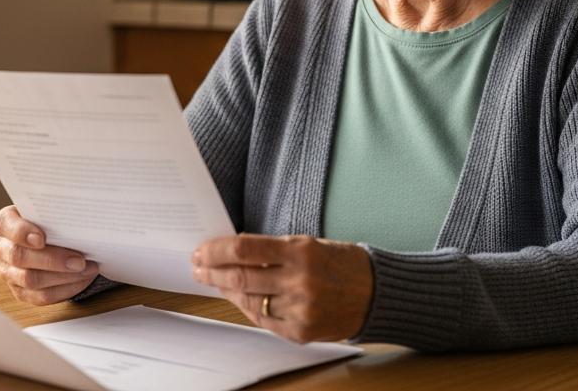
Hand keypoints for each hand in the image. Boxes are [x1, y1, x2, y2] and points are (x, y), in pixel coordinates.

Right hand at [0, 205, 99, 305]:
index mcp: (4, 223)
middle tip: (79, 260)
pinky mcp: (20, 291)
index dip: (22, 232)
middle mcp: (1, 249)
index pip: (5, 225)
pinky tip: (82, 280)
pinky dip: (65, 289)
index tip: (41, 238)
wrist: (50, 238)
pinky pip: (41, 296)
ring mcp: (8, 272)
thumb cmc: (49, 222)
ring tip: (87, 269)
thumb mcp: (48, 212)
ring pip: (31, 280)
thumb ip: (54, 214)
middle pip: (20, 257)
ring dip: (64, 277)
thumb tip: (77, 222)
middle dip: (52, 260)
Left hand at [191, 233, 372, 343]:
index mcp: (301, 252)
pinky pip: (263, 321)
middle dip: (213, 272)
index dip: (217, 250)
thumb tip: (236, 251)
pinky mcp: (301, 332)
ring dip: (227, 291)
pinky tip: (240, 299)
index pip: (245, 249)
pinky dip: (248, 308)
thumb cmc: (345, 264)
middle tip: (199, 267)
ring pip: (248, 301)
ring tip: (217, 282)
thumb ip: (273, 249)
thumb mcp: (311, 244)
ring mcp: (299, 310)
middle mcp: (299, 281)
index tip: (202, 251)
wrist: (377, 293)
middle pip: (240, 277)